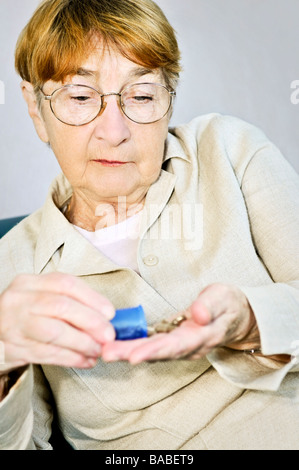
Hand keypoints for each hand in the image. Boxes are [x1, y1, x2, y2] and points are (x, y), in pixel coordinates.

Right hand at [0, 273, 114, 371]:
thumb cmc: (25, 314)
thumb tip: (106, 315)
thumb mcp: (40, 299)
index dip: (91, 298)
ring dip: (82, 343)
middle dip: (90, 321)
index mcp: (29, 283)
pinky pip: (48, 354)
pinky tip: (86, 361)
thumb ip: (68, 302)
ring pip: (55, 333)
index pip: (65, 284)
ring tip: (99, 350)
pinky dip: (71, 358)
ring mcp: (14, 324)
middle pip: (61, 307)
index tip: (110, 312)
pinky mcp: (13, 348)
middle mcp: (19, 300)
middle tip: (109, 335)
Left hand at [101, 283, 259, 363]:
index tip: (134, 356)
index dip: (154, 351)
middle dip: (131, 354)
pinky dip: (132, 347)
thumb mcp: (222, 298)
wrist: (235, 316)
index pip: (176, 345)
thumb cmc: (227, 304)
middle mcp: (188, 347)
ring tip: (104, 350)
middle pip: (158, 352)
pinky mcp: (172, 342)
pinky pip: (151, 346)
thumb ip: (209, 306)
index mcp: (201, 336)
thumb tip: (197, 313)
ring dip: (127, 352)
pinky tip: (114, 344)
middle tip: (106, 353)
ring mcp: (180, 347)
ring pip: (151, 352)